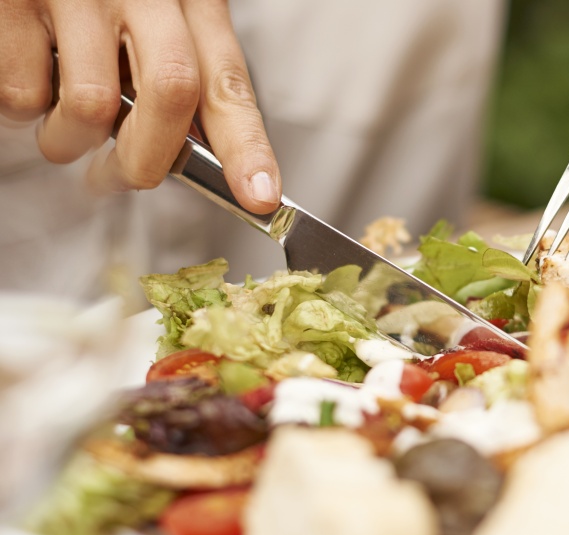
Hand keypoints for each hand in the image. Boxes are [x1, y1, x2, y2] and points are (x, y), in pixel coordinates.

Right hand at [0, 0, 281, 212]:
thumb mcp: (157, 18)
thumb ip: (178, 74)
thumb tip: (190, 154)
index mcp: (188, 0)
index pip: (229, 82)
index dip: (248, 147)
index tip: (260, 196)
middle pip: (172, 93)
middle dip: (146, 161)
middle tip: (119, 177)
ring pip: (90, 105)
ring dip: (69, 140)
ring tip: (60, 122)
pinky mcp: (12, 0)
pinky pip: (22, 91)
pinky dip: (21, 108)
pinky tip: (27, 76)